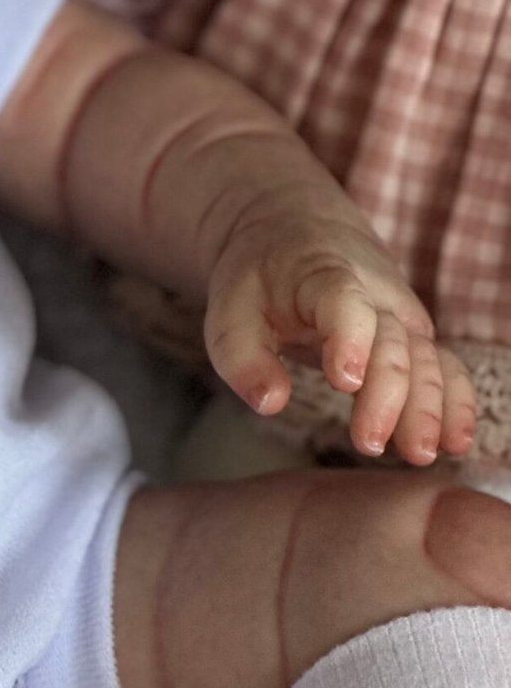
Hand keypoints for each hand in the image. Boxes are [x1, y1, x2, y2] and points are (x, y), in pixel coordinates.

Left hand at [204, 205, 476, 465]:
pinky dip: (456, 402)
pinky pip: (447, 367)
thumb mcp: (231, 309)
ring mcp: (402, 317)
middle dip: (388, 395)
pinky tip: (455, 443)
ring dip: (428, 407)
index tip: (345, 381)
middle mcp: (375, 295)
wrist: (300, 234)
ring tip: (418, 453)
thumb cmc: (261, 280)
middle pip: (392, 342)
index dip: (350, 338)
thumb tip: (270, 404)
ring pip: (426, 359)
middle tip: (369, 443)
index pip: (345, 303)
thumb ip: (242, 357)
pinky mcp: (416, 338)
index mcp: (323, 276)